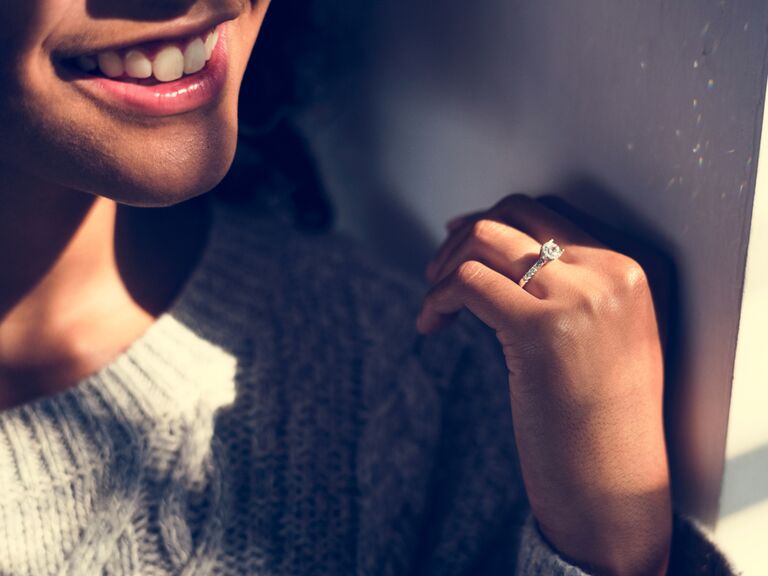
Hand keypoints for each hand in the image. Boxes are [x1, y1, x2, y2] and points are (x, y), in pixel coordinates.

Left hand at [416, 193, 672, 574]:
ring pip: (487, 238)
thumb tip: (492, 247)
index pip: (551, 213)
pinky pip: (467, 282)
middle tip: (438, 271)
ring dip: (446, 264)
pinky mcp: (542, 329)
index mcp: (638, 270)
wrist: (615, 487)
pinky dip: (437, 298)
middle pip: (516, 213)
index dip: (495, 223)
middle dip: (466, 235)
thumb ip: (567, 289)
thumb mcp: (603, 337)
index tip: (459, 241)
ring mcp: (582, 297)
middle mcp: (616, 273)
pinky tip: (430, 325)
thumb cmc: (601, 422)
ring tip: (434, 302)